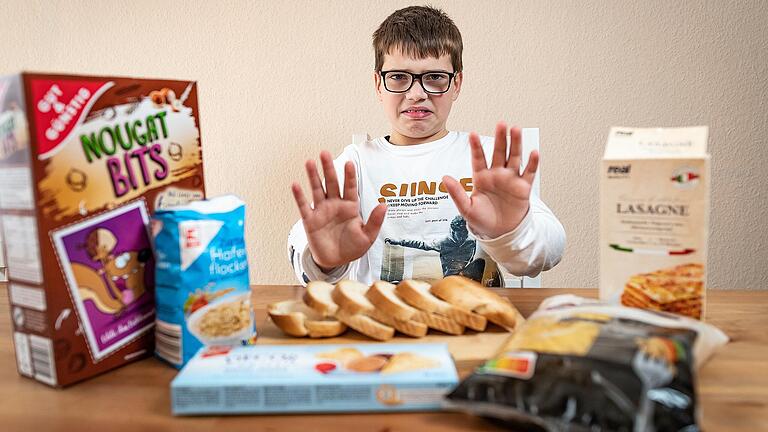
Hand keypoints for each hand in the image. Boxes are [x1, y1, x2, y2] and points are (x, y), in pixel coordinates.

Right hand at [291, 151, 386, 270]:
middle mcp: (335, 205)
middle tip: (325, 153)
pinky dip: (299, 196)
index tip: (350, 163)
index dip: (349, 176)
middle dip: (329, 168)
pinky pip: (304, 206)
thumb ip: (374, 221)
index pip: (350, 187)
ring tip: (309, 162)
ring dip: (313, 176)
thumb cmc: (352, 248)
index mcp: (350, 207)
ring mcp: (322, 211)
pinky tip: (295, 185)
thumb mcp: (367, 237)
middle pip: (332, 183)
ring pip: (317, 190)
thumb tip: (384, 205)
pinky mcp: (310, 220)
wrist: (335, 261)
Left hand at [442, 122, 537, 238]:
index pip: (478, 158)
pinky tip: (533, 152)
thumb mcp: (466, 208)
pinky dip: (532, 163)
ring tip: (516, 130)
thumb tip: (444, 178)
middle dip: (500, 138)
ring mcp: (511, 179)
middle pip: (499, 152)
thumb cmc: (481, 220)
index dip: (476, 147)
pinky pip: (529, 173)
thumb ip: (456, 193)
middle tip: (501, 124)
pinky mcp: (523, 187)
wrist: (500, 233)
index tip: (472, 134)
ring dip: (516, 144)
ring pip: (514, 157)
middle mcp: (497, 174)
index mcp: (481, 177)